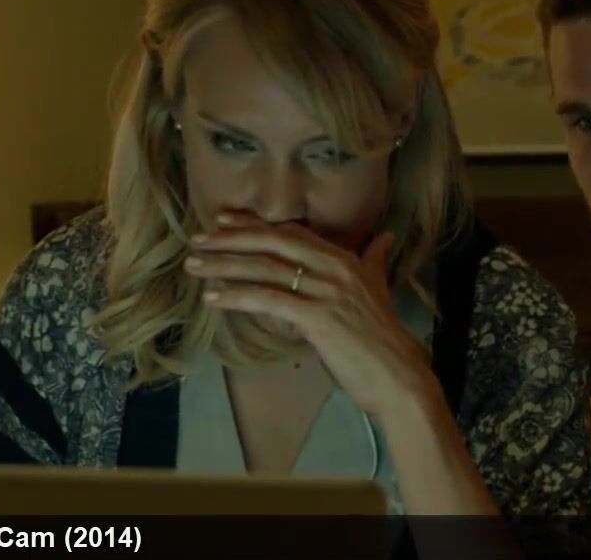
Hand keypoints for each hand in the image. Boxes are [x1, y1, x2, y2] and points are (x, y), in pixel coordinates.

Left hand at [184, 212, 439, 419]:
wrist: (396, 372)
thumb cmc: (382, 336)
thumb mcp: (379, 288)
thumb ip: (375, 259)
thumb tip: (385, 236)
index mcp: (344, 259)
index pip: (291, 233)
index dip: (254, 225)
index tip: (223, 220)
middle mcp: (334, 268)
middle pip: (273, 244)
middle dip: (231, 239)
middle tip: (198, 238)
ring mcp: (326, 291)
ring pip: (265, 270)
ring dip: (224, 266)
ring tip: (194, 266)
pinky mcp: (317, 317)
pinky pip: (268, 301)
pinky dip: (237, 297)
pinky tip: (213, 298)